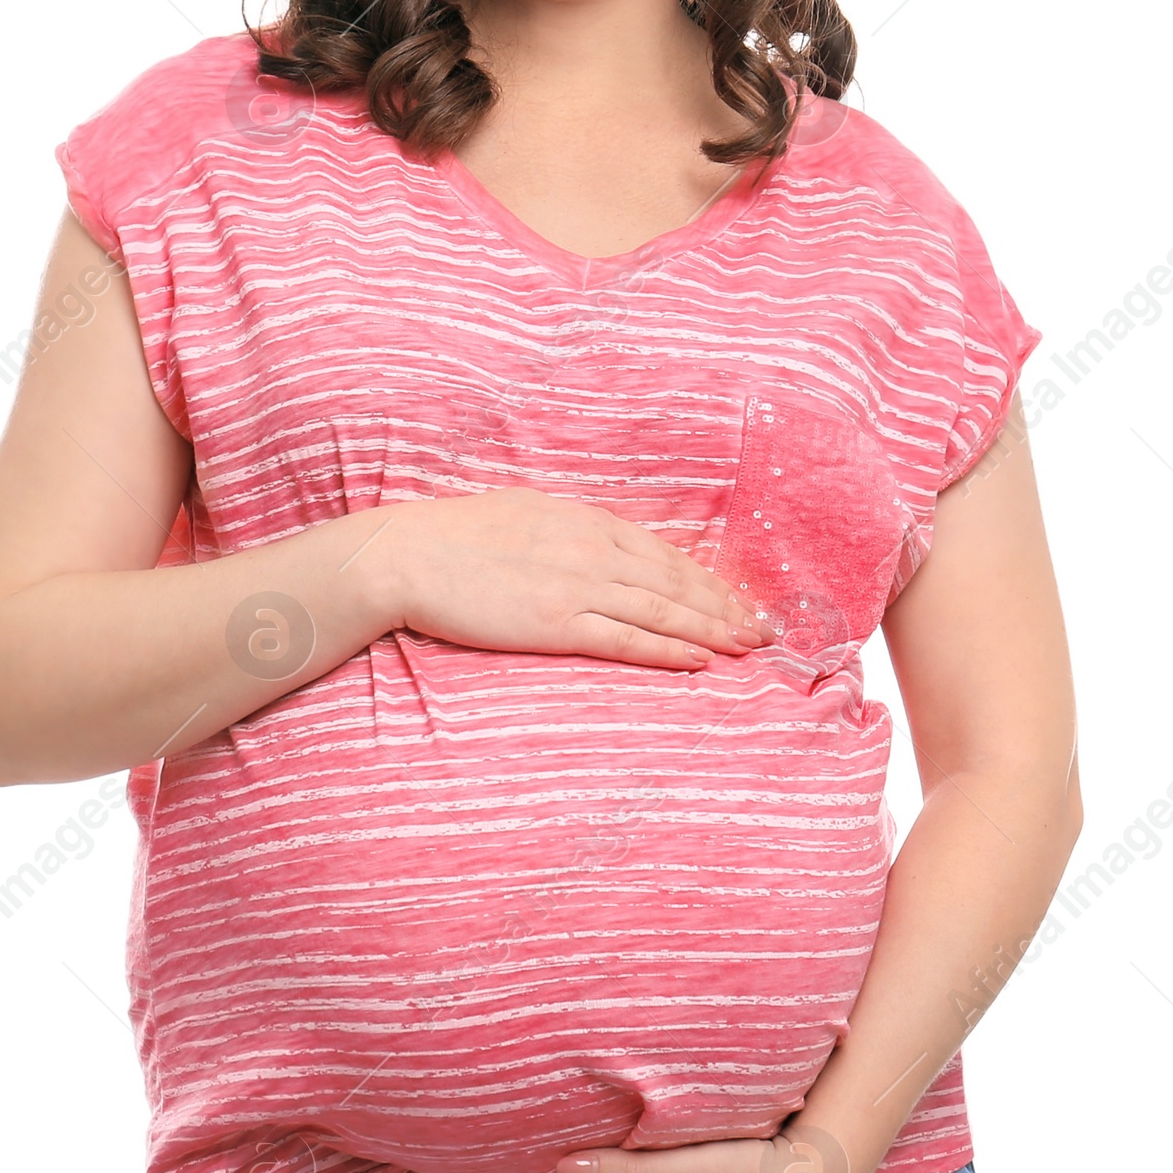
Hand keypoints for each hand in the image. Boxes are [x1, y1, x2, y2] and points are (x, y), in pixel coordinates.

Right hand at [366, 488, 776, 670]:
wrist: (408, 555)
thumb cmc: (456, 535)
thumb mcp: (524, 512)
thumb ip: (567, 530)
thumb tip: (597, 543)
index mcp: (585, 520)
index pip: (663, 553)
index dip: (707, 578)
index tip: (738, 597)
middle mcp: (592, 549)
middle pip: (676, 581)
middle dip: (726, 606)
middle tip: (764, 629)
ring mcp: (577, 586)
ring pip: (663, 611)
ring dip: (712, 630)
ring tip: (747, 647)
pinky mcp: (557, 622)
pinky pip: (627, 639)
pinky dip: (669, 650)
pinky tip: (699, 660)